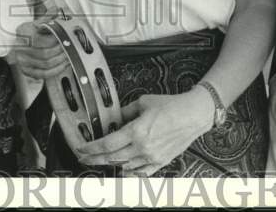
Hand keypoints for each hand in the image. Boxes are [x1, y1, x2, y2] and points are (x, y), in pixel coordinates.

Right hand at [8, 19, 68, 80]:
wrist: (15, 42)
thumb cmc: (27, 32)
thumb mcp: (36, 22)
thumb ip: (48, 18)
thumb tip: (59, 11)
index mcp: (23, 33)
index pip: (41, 40)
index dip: (55, 40)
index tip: (65, 37)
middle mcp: (21, 49)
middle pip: (44, 54)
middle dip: (60, 51)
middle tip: (70, 47)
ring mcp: (23, 61)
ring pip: (46, 65)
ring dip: (61, 61)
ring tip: (69, 55)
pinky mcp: (27, 71)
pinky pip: (44, 74)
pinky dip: (56, 70)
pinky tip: (63, 64)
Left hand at [74, 89, 213, 175]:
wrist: (194, 115)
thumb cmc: (171, 106)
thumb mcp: (143, 102)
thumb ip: (125, 112)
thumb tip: (113, 117)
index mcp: (137, 131)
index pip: (107, 144)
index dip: (91, 148)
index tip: (81, 148)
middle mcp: (143, 147)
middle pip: (111, 158)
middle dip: (94, 158)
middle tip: (83, 158)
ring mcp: (152, 158)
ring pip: (124, 167)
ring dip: (109, 164)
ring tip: (99, 160)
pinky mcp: (160, 163)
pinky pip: (140, 173)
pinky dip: (128, 172)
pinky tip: (121, 170)